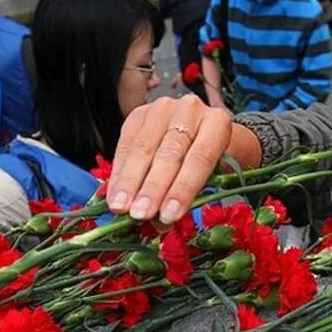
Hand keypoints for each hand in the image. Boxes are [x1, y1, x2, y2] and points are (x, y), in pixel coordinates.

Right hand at [105, 95, 259, 224]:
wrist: (200, 132)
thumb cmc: (210, 160)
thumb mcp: (211, 177)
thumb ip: (189, 195)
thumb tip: (159, 223)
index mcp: (218, 123)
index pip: (200, 158)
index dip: (183, 189)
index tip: (168, 216)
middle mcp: (191, 109)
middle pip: (170, 152)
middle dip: (153, 187)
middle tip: (140, 214)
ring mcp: (162, 108)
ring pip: (143, 147)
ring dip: (130, 182)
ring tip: (121, 208)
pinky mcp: (138, 113)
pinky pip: (125, 144)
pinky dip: (118, 173)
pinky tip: (113, 194)